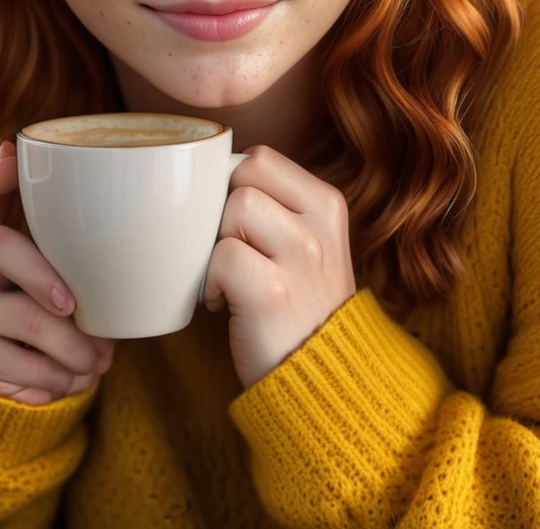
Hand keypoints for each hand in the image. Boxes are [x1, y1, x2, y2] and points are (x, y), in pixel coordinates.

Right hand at [0, 140, 115, 405]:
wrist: (15, 382)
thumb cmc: (54, 317)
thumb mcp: (62, 281)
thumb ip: (80, 254)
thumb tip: (142, 229)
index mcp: (1, 244)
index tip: (12, 157)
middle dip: (43, 273)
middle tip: (73, 305)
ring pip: (26, 316)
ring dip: (74, 345)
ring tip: (99, 360)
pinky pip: (26, 363)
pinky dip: (60, 377)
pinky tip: (73, 378)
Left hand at [202, 145, 355, 388]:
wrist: (325, 382)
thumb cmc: (300, 307)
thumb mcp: (307, 244)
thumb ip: (276, 206)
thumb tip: (215, 175)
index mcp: (327, 203)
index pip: (260, 158)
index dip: (235, 187)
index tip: (240, 226)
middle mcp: (320, 224)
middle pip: (242, 178)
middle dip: (224, 214)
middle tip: (235, 251)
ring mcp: (301, 257)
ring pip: (233, 209)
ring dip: (218, 246)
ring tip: (232, 278)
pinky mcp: (272, 292)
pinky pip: (221, 256)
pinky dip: (212, 282)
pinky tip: (226, 303)